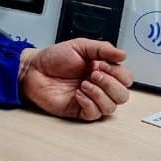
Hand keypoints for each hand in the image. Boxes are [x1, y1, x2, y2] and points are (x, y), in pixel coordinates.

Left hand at [18, 39, 132, 120]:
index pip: (126, 79)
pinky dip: (89, 103)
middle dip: (111, 85)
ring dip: (100, 94)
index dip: (118, 74)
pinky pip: (94, 114)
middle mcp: (99, 86)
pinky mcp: (79, 110)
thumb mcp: (80, 46)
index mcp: (103, 70)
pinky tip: (78, 93)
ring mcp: (90, 99)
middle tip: (93, 74)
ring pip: (111, 107)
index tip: (102, 64)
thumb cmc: (54, 58)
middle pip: (123, 95)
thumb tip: (123, 55)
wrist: (34, 69)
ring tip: (84, 84)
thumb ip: (102, 49)